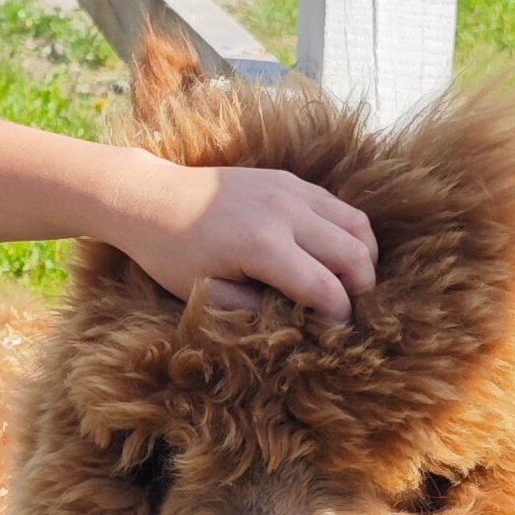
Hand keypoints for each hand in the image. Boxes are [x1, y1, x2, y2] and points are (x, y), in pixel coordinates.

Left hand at [106, 151, 378, 331]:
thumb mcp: (205, 294)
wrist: (150, 197)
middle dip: (362, 290)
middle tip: (354, 312)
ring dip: (364, 258)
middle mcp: (284, 212)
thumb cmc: (170, 253)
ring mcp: (290, 189)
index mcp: (262, 247)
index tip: (339, 336)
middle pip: (353, 255)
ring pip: (357, 224)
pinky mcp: (289, 179)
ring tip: (354, 284)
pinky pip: (338, 206)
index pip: (325, 288)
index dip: (340, 317)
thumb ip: (254, 310)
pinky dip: (348, 233)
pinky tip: (337, 255)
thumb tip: (297, 321)